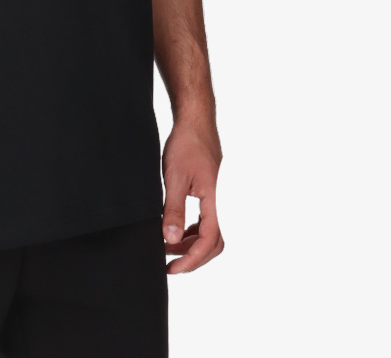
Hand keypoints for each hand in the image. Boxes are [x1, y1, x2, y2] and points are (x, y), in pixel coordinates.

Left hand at [161, 113, 223, 273]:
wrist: (195, 122)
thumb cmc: (187, 144)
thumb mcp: (174, 178)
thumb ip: (173, 210)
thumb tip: (171, 239)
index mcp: (216, 201)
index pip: (208, 242)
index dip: (190, 259)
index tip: (172, 268)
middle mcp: (222, 203)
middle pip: (213, 243)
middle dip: (191, 257)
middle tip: (168, 264)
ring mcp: (219, 198)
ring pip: (211, 233)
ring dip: (191, 244)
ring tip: (168, 248)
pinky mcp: (213, 193)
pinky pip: (208, 220)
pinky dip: (194, 231)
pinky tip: (178, 230)